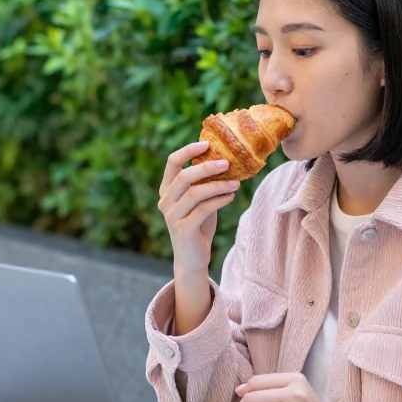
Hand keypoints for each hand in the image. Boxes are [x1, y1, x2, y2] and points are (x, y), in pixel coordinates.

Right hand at [157, 141, 240, 273]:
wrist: (192, 257)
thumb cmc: (198, 224)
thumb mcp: (199, 200)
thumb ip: (203, 183)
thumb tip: (225, 159)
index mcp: (167, 189)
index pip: (172, 162)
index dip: (188, 150)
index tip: (207, 143)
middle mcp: (165, 201)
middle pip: (184, 176)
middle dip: (207, 167)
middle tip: (227, 162)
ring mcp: (172, 216)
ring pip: (195, 193)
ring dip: (218, 185)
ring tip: (236, 182)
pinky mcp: (183, 229)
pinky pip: (203, 209)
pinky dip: (219, 200)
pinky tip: (231, 196)